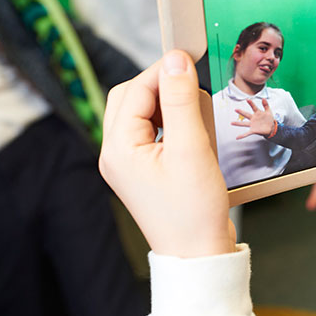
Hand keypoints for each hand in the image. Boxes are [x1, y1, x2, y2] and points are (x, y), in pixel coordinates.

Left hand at [99, 50, 235, 257]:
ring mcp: (129, 165)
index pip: (134, 91)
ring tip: (194, 109)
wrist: (198, 256)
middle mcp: (116, 155)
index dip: (161, 71)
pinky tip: (191, 129)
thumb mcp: (191, 148)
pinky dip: (170, 123)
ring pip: (140, 115)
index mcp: (118, 148)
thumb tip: (175, 60)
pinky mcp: (145, 172)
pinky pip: (151, 133)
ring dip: (166, 104)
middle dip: (160, 86)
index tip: (190, 59)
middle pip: (129, 99)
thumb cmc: (193, 211)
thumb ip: (181, 100)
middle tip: (190, 83)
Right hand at [231, 99, 276, 139]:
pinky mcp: (253, 130)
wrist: (271, 128)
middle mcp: (253, 118)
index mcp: (257, 113)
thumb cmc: (269, 120)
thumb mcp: (269, 111)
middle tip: (236, 109)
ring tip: (232, 123)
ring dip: (238, 123)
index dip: (251, 103)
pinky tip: (238, 137)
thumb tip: (263, 98)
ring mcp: (252, 124)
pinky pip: (247, 133)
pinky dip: (242, 135)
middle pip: (246, 114)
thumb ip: (266, 105)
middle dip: (241, 112)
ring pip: (244, 124)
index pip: (254, 107)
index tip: (248, 100)